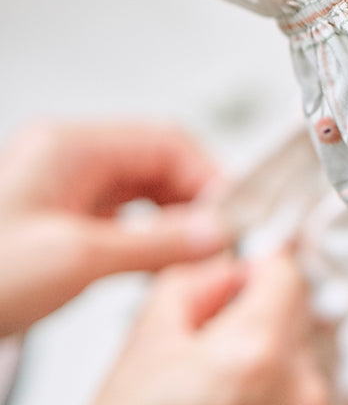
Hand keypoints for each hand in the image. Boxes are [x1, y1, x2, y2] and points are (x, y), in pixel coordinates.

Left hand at [0, 120, 227, 334]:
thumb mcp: (77, 260)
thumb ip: (155, 244)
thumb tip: (214, 233)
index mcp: (70, 147)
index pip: (166, 141)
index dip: (210, 175)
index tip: (236, 214)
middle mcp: (67, 159)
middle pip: (157, 163)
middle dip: (196, 200)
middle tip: (221, 239)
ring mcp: (60, 189)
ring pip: (142, 191)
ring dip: (174, 220)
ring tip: (194, 255)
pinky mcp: (55, 221)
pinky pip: (120, 217)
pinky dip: (146, 237)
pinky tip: (156, 264)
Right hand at [18, 252, 336, 404]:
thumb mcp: (141, 347)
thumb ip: (195, 284)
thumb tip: (231, 267)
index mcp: (257, 352)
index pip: (286, 275)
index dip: (254, 279)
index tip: (238, 292)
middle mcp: (300, 396)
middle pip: (293, 332)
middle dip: (255, 340)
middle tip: (204, 377)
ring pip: (302, 386)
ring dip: (270, 393)